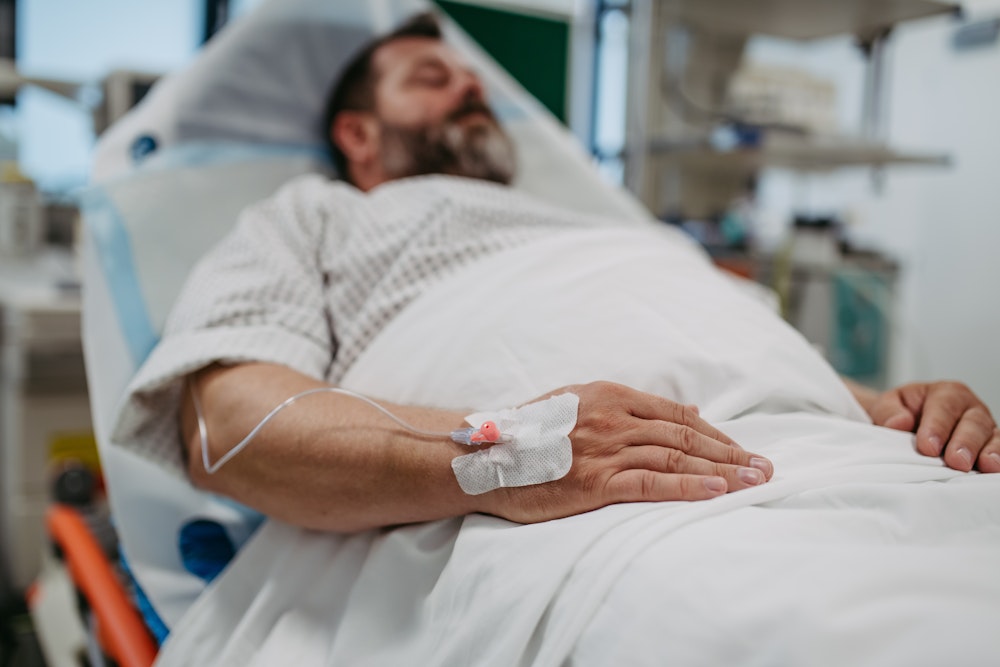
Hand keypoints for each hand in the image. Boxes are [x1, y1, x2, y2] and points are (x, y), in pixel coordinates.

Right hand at [483, 381, 773, 523]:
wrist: (482, 456)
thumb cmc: (528, 432)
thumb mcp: (579, 404)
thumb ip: (629, 408)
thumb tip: (686, 413)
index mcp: (609, 395)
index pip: (677, 415)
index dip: (715, 434)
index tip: (742, 450)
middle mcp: (612, 417)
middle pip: (685, 435)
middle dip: (730, 453)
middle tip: (765, 468)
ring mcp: (604, 448)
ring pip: (675, 457)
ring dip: (721, 470)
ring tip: (754, 481)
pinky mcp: (594, 481)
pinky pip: (650, 482)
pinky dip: (686, 486)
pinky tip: (715, 492)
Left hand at [867, 381, 999, 472]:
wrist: (911, 421)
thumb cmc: (903, 412)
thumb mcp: (889, 404)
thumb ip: (889, 411)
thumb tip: (899, 423)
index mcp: (945, 393)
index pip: (944, 408)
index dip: (937, 427)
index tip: (928, 447)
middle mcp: (970, 408)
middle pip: (973, 423)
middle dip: (965, 442)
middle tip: (956, 461)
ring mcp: (984, 428)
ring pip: (991, 437)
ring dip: (988, 452)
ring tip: (985, 466)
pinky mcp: (990, 446)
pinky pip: (999, 452)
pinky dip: (999, 460)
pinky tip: (994, 471)